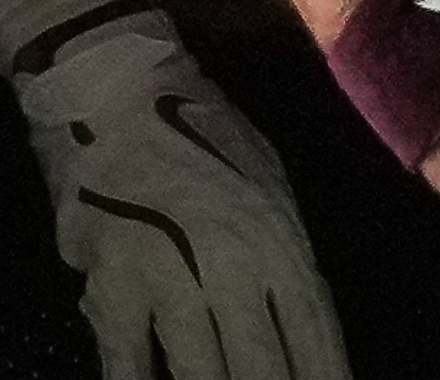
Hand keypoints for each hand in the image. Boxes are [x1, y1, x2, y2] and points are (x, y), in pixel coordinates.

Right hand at [19, 6, 351, 379]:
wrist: (114, 89)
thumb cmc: (197, 130)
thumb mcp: (264, 180)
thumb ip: (283, 251)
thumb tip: (301, 316)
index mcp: (276, 238)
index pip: (313, 332)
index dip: (326, 377)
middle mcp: (230, 266)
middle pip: (263, 365)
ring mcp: (169, 279)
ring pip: (201, 373)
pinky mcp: (112, 286)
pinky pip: (128, 363)